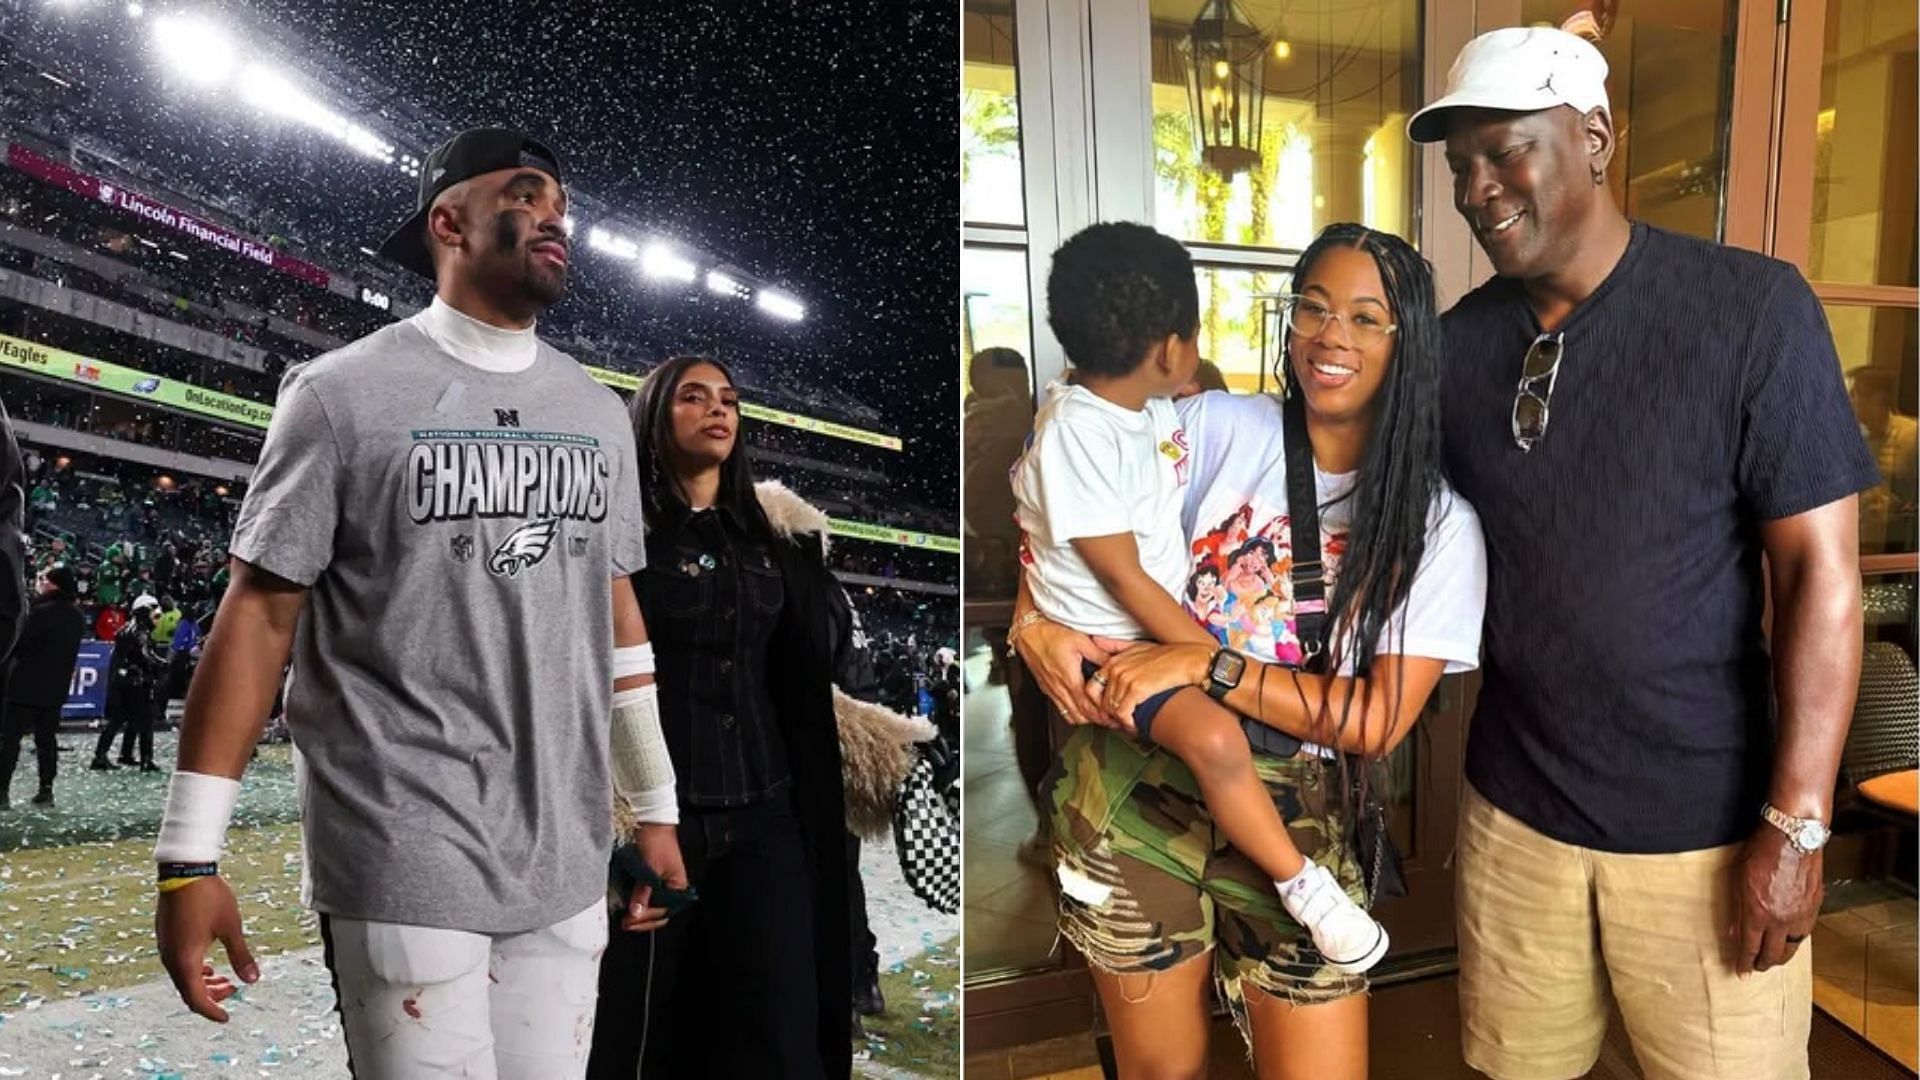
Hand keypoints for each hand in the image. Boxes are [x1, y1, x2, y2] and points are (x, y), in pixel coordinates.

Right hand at [156, 875, 258, 1021]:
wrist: (183, 870)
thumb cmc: (209, 898)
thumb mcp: (231, 927)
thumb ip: (241, 955)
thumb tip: (252, 980)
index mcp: (185, 960)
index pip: (195, 999)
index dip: (212, 1011)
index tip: (227, 1017)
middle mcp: (170, 958)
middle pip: (188, 990)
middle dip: (211, 996)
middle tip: (233, 991)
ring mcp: (165, 947)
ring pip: (183, 976)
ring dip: (203, 982)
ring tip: (226, 979)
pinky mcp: (165, 936)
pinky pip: (178, 963)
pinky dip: (194, 970)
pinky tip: (209, 964)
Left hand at [622, 823, 687, 932]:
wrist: (652, 822)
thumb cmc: (657, 841)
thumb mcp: (649, 870)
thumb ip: (643, 893)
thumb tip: (636, 912)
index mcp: (679, 887)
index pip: (663, 912)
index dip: (646, 918)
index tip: (631, 920)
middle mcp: (672, 887)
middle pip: (659, 912)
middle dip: (643, 920)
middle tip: (626, 923)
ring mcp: (662, 883)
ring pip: (652, 905)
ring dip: (639, 912)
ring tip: (625, 916)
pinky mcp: (652, 877)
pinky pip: (646, 895)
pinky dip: (637, 901)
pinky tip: (628, 904)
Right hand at [1011, 618, 1120, 727]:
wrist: (1028, 632)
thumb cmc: (1050, 634)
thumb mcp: (1081, 640)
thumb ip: (1099, 654)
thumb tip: (1114, 663)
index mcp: (1069, 678)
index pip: (1088, 707)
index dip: (1102, 715)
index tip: (1113, 716)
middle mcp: (1059, 688)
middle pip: (1080, 716)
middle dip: (1096, 720)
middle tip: (1110, 719)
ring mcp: (1051, 689)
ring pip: (1069, 715)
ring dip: (1084, 717)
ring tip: (1096, 714)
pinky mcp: (1046, 687)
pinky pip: (1060, 708)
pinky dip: (1072, 711)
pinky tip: (1079, 705)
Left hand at [1098, 643, 1214, 724]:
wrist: (1191, 661)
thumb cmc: (1169, 656)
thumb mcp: (1139, 646)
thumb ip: (1116, 646)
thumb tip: (1096, 640)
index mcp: (1114, 661)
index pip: (1092, 687)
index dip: (1099, 704)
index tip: (1109, 712)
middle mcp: (1116, 668)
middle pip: (1101, 701)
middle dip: (1108, 716)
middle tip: (1119, 723)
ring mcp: (1125, 678)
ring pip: (1111, 709)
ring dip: (1119, 721)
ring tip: (1128, 725)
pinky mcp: (1137, 689)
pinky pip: (1123, 713)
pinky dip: (1127, 724)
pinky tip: (1135, 726)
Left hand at [1733, 825, 1821, 973]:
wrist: (1793, 837)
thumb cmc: (1761, 852)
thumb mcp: (1738, 879)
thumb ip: (1737, 909)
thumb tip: (1734, 933)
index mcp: (1758, 913)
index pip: (1750, 948)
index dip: (1745, 962)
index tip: (1741, 972)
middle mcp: (1781, 920)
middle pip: (1773, 954)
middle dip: (1763, 964)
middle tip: (1756, 967)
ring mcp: (1800, 915)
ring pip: (1792, 948)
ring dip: (1781, 956)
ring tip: (1772, 958)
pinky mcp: (1814, 908)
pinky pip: (1804, 933)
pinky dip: (1795, 941)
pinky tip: (1789, 940)